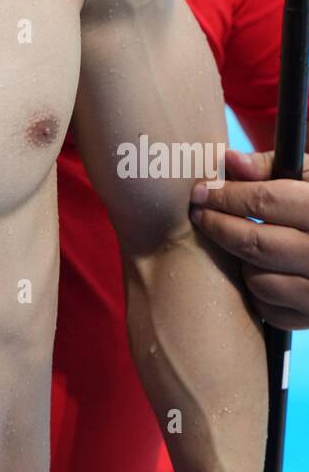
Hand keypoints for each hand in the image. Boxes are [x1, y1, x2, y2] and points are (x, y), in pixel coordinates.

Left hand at [189, 149, 308, 328]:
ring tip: (239, 241)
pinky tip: (260, 269)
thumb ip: (270, 166)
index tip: (200, 192)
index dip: (226, 196)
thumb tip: (229, 161)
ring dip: (241, 260)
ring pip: (259, 280)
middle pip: (257, 244)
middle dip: (219, 227)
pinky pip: (271, 310)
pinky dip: (258, 292)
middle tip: (200, 214)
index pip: (266, 202)